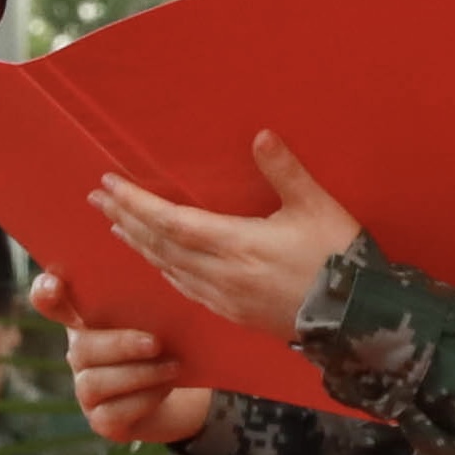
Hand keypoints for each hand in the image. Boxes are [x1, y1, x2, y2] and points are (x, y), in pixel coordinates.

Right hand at [32, 272, 216, 443]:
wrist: (182, 392)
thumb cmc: (168, 342)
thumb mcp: (159, 318)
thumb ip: (149, 305)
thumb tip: (166, 294)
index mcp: (86, 319)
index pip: (50, 302)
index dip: (45, 292)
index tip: (55, 287)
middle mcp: (80, 353)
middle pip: (81, 347)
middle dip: (120, 345)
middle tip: (156, 343)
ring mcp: (86, 390)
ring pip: (94, 382)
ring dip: (138, 374)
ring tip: (173, 367)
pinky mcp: (101, 420)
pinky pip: (112, 412)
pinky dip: (143, 399)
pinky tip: (166, 387)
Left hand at [87, 130, 359, 338]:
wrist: (357, 319)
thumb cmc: (338, 257)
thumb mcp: (316, 206)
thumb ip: (285, 171)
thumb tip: (260, 135)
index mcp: (236, 244)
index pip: (170, 221)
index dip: (136, 203)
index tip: (109, 185)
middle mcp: (221, 274)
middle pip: (159, 245)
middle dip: (125, 220)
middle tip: (97, 200)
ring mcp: (225, 299)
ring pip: (169, 269)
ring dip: (140, 246)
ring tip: (117, 227)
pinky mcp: (235, 314)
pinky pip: (187, 289)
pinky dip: (164, 270)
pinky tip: (158, 263)